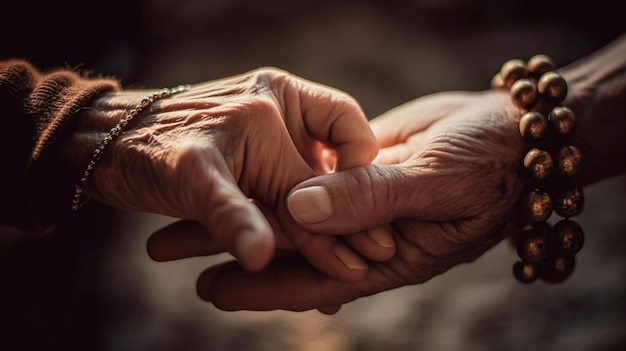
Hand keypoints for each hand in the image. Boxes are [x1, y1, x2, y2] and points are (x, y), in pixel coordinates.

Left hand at [66, 67, 393, 279]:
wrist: (105, 141)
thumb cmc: (144, 151)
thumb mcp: (191, 182)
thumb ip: (232, 218)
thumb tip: (261, 258)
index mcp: (278, 101)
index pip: (321, 177)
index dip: (340, 223)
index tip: (363, 262)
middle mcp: (283, 108)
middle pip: (327, 179)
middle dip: (335, 227)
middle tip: (356, 270)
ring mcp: (274, 130)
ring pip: (310, 187)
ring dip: (313, 229)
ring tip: (329, 271)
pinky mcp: (261, 151)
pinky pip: (288, 188)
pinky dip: (293, 221)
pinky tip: (298, 255)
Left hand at [190, 89, 528, 311]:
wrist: (510, 134)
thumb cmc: (487, 165)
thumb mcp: (433, 181)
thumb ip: (368, 197)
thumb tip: (297, 210)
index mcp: (383, 254)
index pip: (312, 280)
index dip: (261, 287)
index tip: (210, 286)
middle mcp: (362, 233)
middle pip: (286, 247)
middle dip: (231, 247)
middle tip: (167, 246)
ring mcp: (356, 200)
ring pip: (290, 210)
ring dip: (244, 208)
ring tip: (188, 208)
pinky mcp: (355, 167)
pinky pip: (308, 176)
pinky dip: (275, 178)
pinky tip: (241, 176)